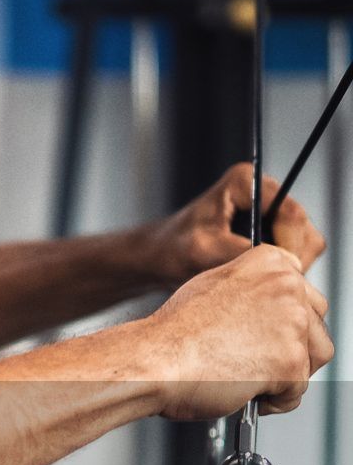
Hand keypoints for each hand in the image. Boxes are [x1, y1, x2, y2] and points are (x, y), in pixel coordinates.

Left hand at [144, 163, 326, 288]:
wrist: (160, 256)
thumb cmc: (172, 249)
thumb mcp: (202, 251)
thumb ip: (239, 252)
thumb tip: (278, 263)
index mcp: (246, 182)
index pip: (290, 213)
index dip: (289, 246)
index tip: (276, 272)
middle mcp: (263, 191)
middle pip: (302, 227)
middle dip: (290, 257)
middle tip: (269, 282)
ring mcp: (270, 210)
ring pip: (303, 241)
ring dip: (288, 264)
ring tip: (259, 281)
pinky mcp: (271, 229)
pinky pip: (294, 252)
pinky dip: (283, 268)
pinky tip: (259, 279)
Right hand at [145, 244, 332, 419]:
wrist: (152, 362)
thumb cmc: (170, 335)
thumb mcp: (210, 289)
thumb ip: (249, 290)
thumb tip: (266, 309)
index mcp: (269, 262)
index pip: (303, 291)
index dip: (284, 319)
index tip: (265, 332)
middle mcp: (287, 287)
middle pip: (315, 323)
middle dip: (292, 346)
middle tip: (256, 360)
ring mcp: (292, 325)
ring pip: (316, 355)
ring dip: (288, 373)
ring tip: (251, 378)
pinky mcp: (290, 363)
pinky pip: (297, 391)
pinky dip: (273, 401)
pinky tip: (243, 392)